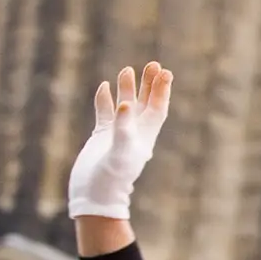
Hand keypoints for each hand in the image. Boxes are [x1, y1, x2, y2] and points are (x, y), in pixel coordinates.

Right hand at [69, 62, 172, 219]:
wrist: (94, 196)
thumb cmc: (111, 178)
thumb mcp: (118, 153)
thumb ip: (123, 129)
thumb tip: (126, 105)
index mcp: (145, 136)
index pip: (158, 108)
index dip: (162, 91)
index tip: (165, 72)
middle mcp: (134, 133)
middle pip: (145, 103)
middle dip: (149, 84)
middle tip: (153, 64)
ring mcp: (116, 134)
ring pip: (124, 105)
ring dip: (127, 89)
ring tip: (127, 69)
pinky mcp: (101, 137)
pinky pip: (104, 113)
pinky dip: (104, 100)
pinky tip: (103, 87)